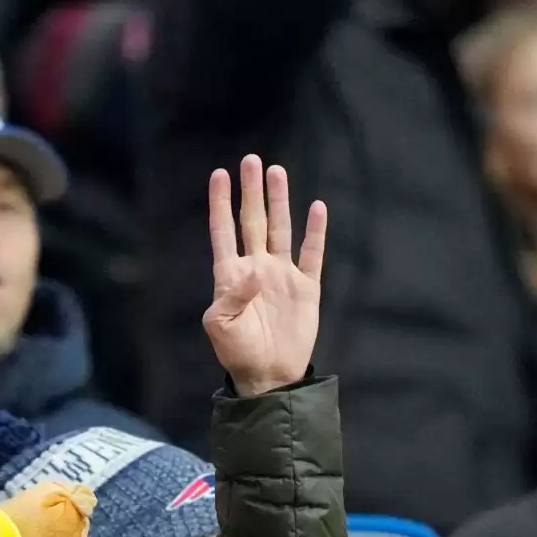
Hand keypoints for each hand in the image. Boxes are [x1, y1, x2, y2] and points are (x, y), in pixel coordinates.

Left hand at [201, 154, 327, 397]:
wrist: (269, 375)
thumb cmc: (238, 352)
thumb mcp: (221, 325)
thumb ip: (232, 296)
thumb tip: (254, 270)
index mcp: (231, 275)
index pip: (224, 231)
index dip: (221, 203)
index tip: (219, 175)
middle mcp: (256, 268)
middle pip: (254, 221)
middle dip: (252, 192)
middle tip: (252, 160)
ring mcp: (282, 275)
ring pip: (281, 229)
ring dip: (279, 202)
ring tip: (277, 172)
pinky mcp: (305, 288)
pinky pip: (312, 254)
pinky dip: (315, 232)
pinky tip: (317, 208)